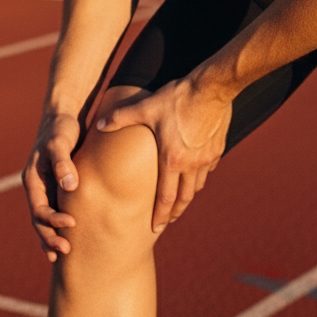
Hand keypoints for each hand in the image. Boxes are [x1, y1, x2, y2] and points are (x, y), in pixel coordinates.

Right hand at [22, 112, 80, 261]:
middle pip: (38, 220)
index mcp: (32, 180)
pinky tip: (66, 240)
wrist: (63, 117)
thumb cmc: (61, 128)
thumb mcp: (60, 142)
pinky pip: (53, 213)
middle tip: (66, 251)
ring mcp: (44, 189)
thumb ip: (63, 163)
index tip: (72, 224)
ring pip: (43, 221)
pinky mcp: (56, 188)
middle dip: (50, 237)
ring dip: (51, 238)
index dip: (53, 220)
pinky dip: (56, 228)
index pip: (39, 208)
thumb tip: (70, 186)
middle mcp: (36, 188)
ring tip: (63, 255)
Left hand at [96, 78, 230, 231]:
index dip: (160, 215)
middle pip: (183, 198)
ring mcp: (207, 158)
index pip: (165, 197)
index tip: (155, 228)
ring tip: (180, 201)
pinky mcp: (218, 148)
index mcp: (171, 160)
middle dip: (174, 213)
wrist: (211, 88)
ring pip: (197, 185)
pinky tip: (196, 174)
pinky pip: (208, 169)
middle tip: (168, 222)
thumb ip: (120, 118)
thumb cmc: (177, 98)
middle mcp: (191, 164)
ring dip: (188, 196)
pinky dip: (200, 176)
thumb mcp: (145, 107)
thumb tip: (98, 125)